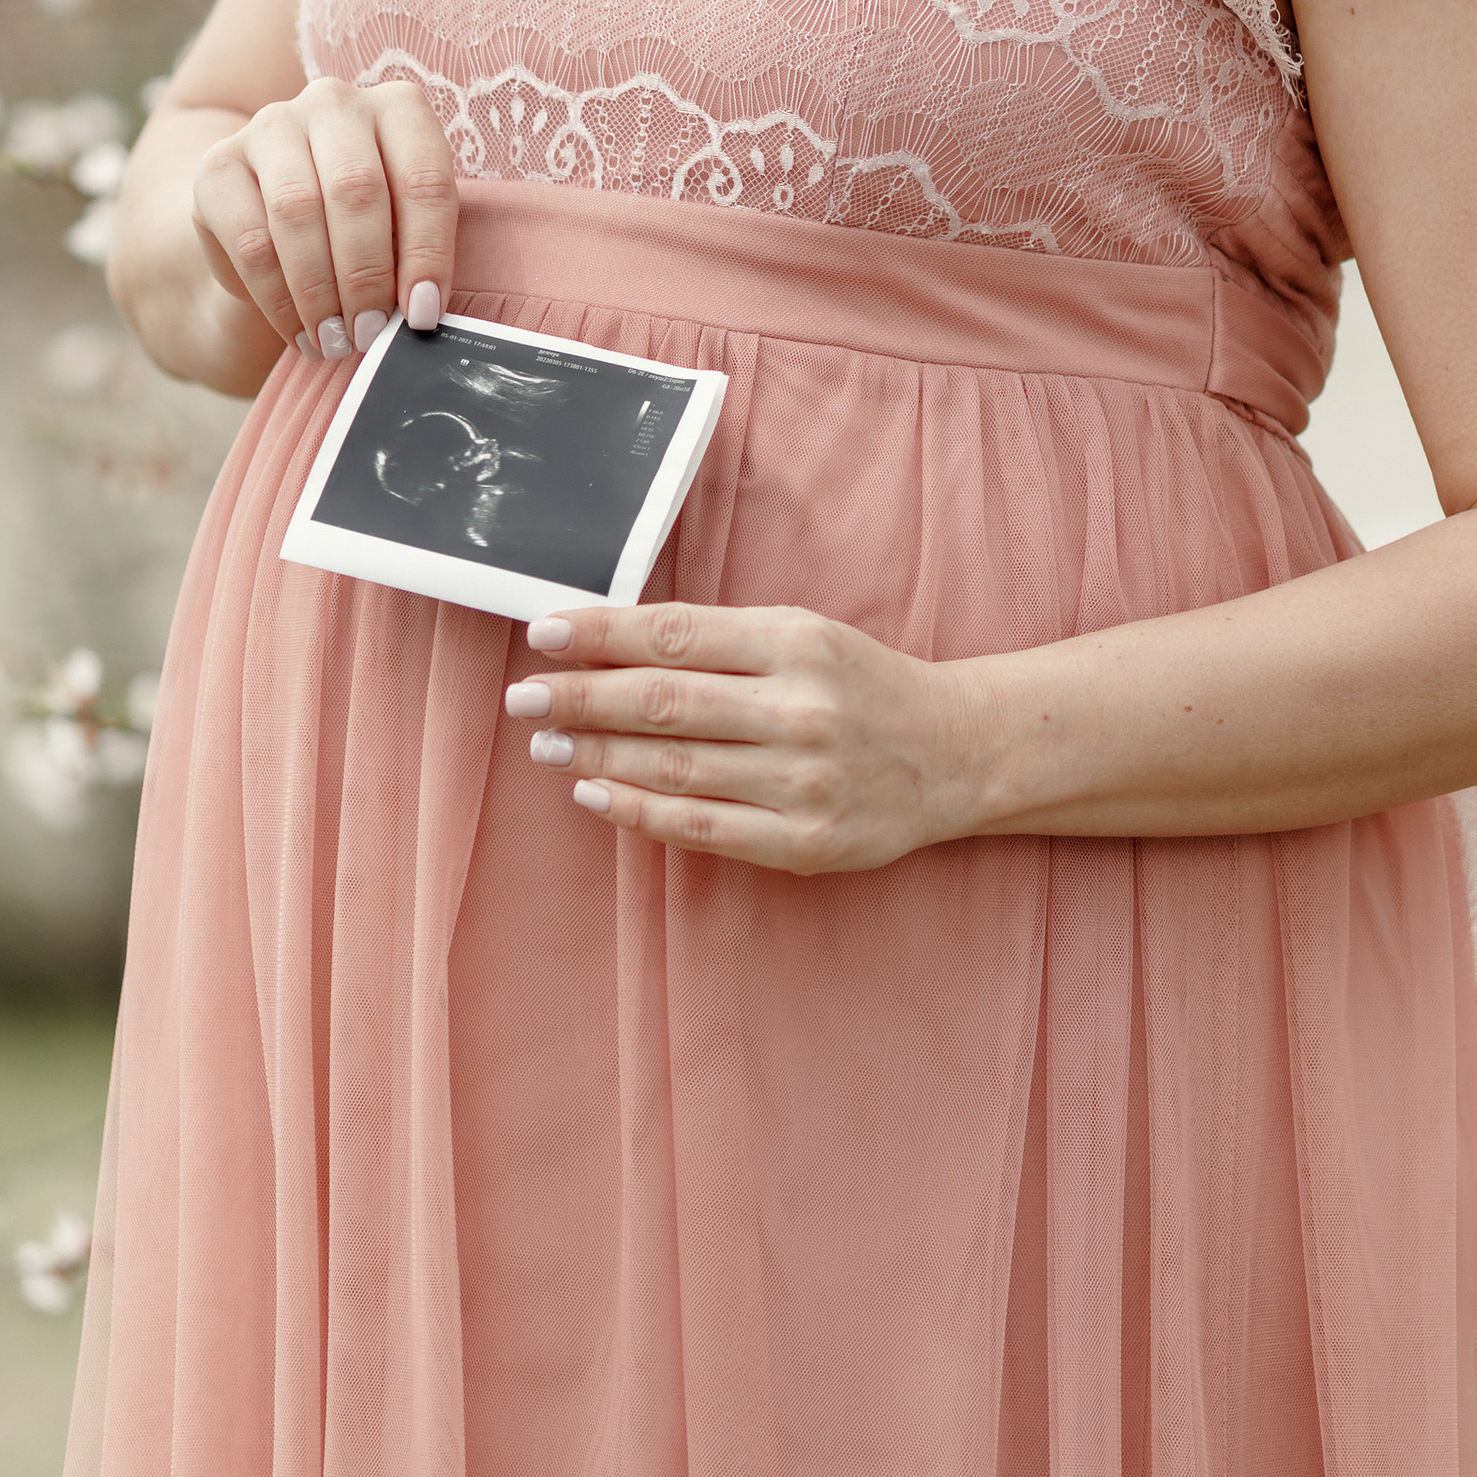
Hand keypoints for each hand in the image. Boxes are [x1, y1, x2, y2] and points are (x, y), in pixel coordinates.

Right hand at [188, 75, 457, 367]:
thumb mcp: (398, 228)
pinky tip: (297, 332)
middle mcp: (334, 102)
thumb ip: (414, 255)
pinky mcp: (218, 165)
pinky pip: (250, 239)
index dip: (428, 252)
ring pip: (297, 211)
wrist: (271, 216)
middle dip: (366, 276)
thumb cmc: (359, 226)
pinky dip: (277, 298)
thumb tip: (422, 315)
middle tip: (369, 335)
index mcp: (397, 107)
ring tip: (334, 341)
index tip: (424, 314)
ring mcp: (271, 125)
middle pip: (356, 190)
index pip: (423, 178)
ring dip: (319, 291)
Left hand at [501, 599, 981, 874]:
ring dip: (596, 756)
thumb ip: (720, 640)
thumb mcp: (803, 635)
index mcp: (795, 643)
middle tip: (523, 697)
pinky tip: (594, 795)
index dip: (602, 635)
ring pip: (674, 767)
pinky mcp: (803, 843)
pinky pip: (702, 827)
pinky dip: (639, 811)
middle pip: (664, 702)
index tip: (543, 633)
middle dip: (581, 698)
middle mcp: (799, 710)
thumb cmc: (861, 684)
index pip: (676, 635)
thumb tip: (614, 642)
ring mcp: (801, 782)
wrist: (953, 753)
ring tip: (546, 743)